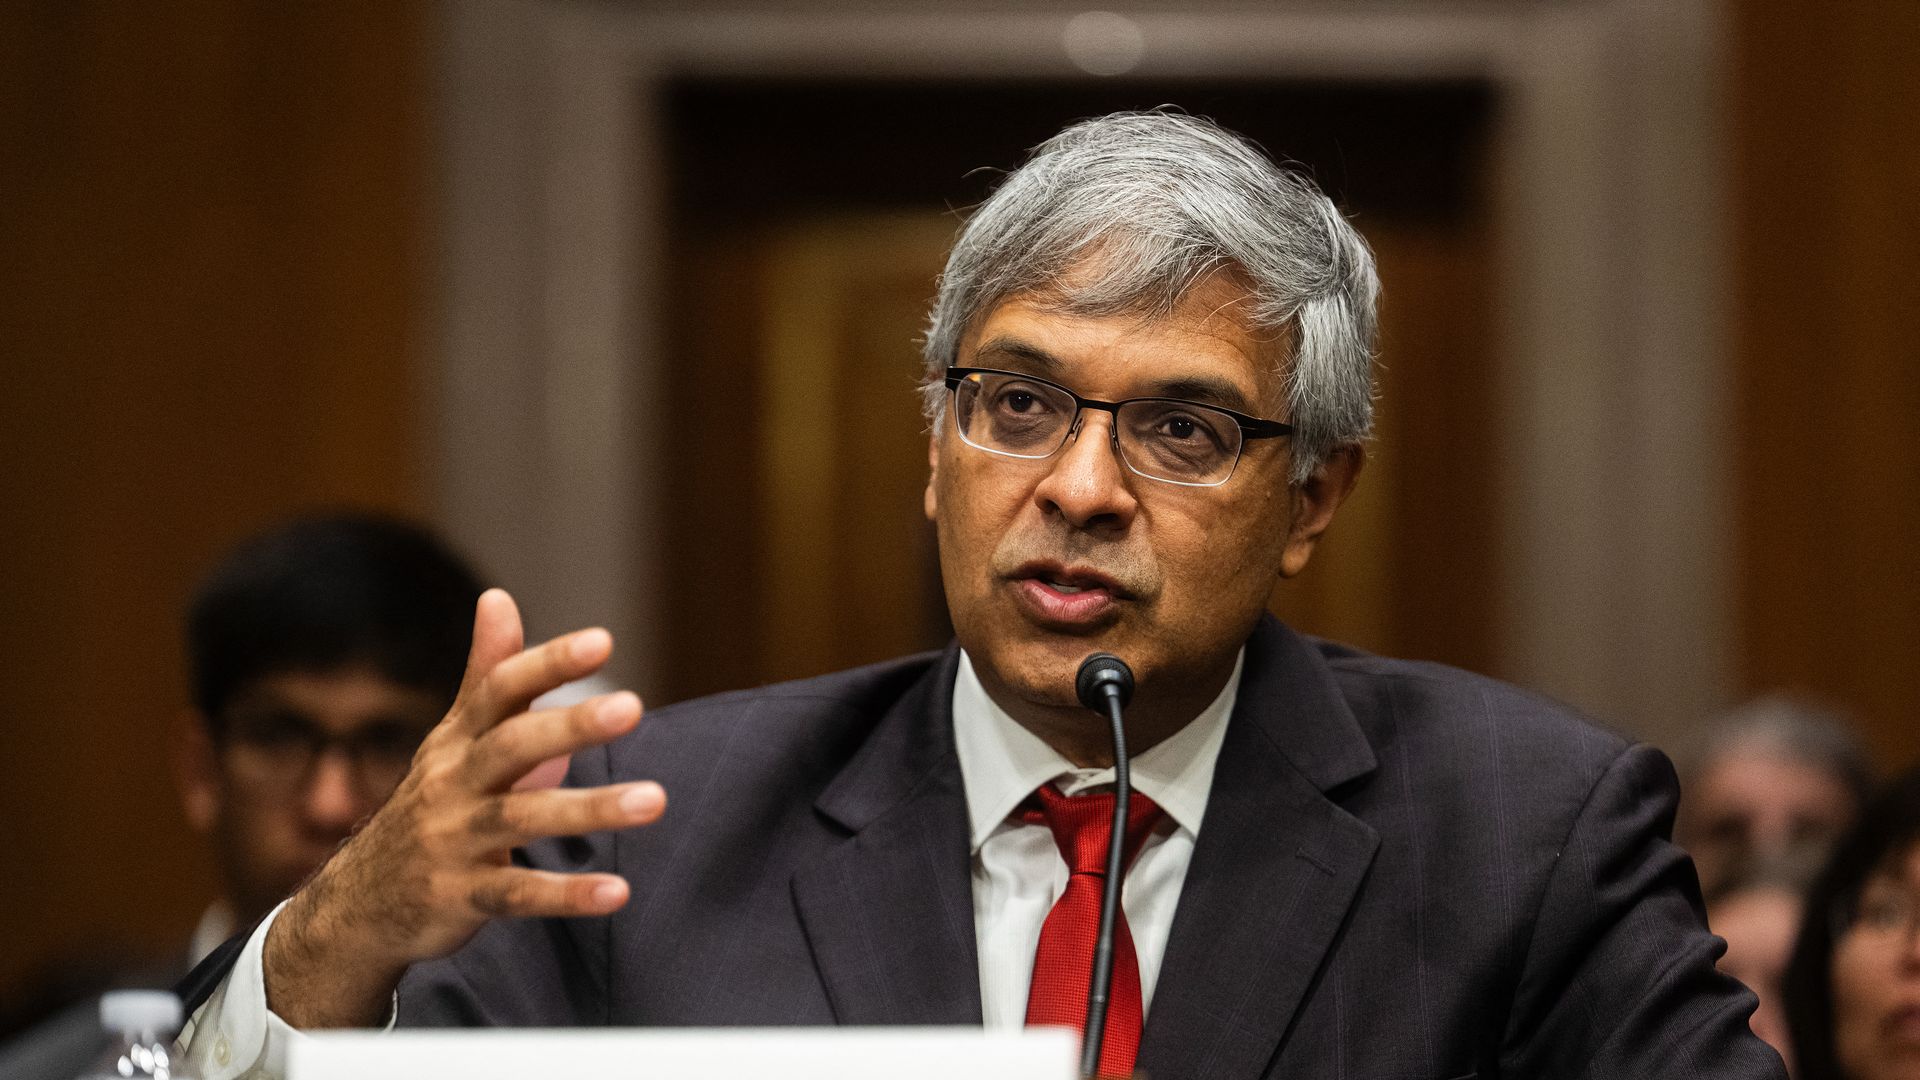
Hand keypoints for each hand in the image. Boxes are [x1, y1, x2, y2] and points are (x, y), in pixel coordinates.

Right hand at [260, 588, 665, 1026]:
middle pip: (511, 745)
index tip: (603, 640)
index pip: (500, 690)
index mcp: (457, 741)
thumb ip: (486, 674)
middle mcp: (451, 784)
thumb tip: (498, 596)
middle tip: (632, 707)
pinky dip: (565, 895)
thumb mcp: (451, 738)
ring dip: (589, 809)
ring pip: (522, 819)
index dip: (548, 663)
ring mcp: (453, 841)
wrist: (361, 903)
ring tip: (655, 799)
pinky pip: (516, 894)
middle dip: (570, 724)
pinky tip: (618, 891)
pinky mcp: (460, 897)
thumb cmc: (431, 804)